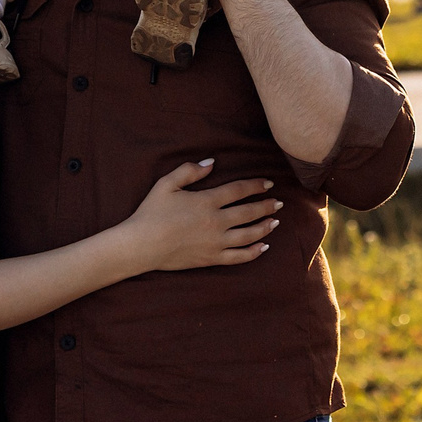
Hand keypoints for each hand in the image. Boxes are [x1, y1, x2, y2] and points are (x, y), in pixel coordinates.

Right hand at [120, 159, 277, 271]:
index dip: (256, 185)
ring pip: (249, 235)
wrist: (142, 245)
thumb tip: (212, 163)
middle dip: (266, 206)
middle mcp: (216, 222)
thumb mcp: (166, 184)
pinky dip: (254, 252)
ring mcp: (216, 242)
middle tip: (278, 203)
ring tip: (275, 222)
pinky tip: (263, 247)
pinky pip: (239, 257)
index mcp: (207, 201)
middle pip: (249, 212)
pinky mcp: (211, 258)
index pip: (239, 191)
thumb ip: (189, 171)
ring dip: (265, 227)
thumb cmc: (151, 212)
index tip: (268, 183)